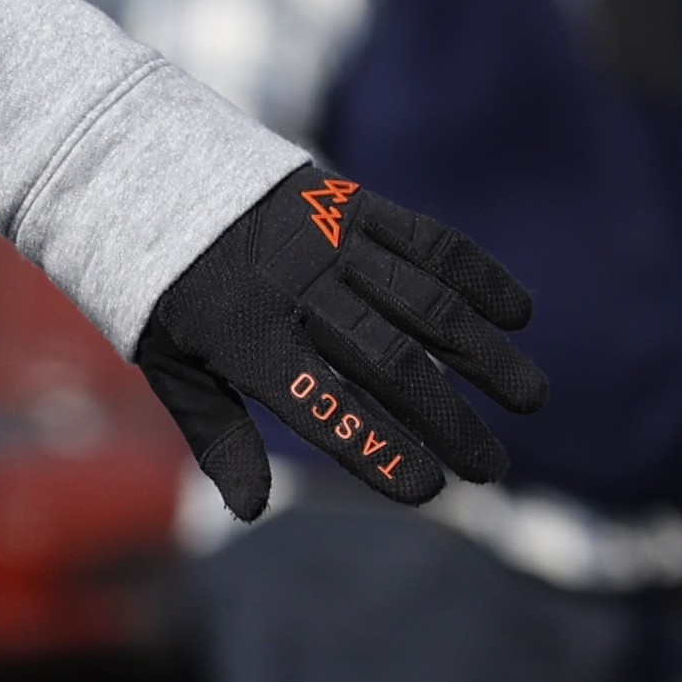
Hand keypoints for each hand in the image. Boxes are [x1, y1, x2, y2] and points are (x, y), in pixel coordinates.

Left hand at [133, 169, 550, 520]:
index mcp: (241, 336)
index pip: (319, 404)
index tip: (428, 490)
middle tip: (493, 469)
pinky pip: (428, 239)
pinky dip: (478, 274)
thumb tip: (250, 511)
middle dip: (447, 419)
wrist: (152, 170)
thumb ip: (215, 435)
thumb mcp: (168, 363)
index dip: (376, 448)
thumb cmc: (164, 287)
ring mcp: (330, 241)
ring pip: (423, 300)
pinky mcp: (354, 203)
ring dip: (483, 352)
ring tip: (530, 398)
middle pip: (388, 360)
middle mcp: (294, 288)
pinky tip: (518, 313)